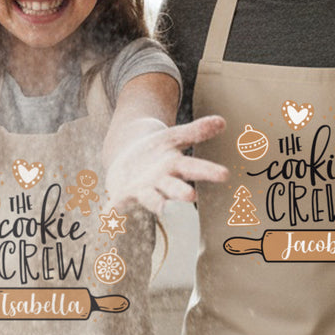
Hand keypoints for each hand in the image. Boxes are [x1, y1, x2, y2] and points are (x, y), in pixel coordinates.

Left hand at [105, 115, 228, 213]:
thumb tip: (223, 121)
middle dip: (181, 192)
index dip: (208, 171)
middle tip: (190, 196)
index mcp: (175, 166)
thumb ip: (196, 131)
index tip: (225, 175)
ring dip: (155, 203)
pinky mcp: (123, 195)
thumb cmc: (156, 151)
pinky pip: (118, 204)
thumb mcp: (173, 136)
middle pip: (173, 187)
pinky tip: (109, 213)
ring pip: (151, 198)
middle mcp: (162, 182)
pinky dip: (113, 210)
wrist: (129, 164)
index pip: (194, 168)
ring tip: (161, 208)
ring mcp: (143, 190)